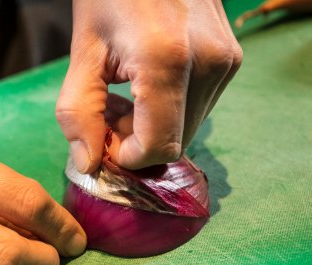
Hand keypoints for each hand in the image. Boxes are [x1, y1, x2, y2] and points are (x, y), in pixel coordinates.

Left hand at [56, 0, 241, 171]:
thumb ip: (80, 113)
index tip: (104, 139)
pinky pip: (200, 106)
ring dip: (154, 126)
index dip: (128, 156)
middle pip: (176, 142)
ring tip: (128, 93)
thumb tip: (88, 164)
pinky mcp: (232, 57)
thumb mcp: (83, 52)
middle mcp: (208, 63)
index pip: (159, 146)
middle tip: (110, 112)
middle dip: (138, 141)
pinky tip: (149, 83)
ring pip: (189, 127)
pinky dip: (172, 109)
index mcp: (167, 61)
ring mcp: (226, 60)